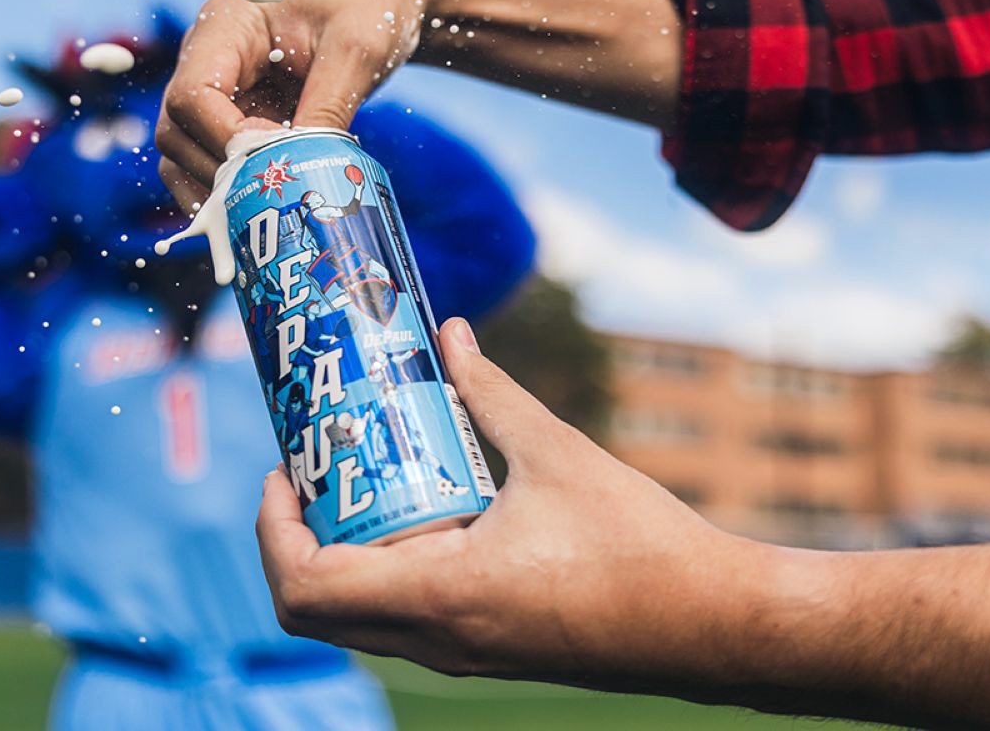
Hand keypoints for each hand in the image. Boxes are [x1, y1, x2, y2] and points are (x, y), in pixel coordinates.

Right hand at [155, 0, 437, 211]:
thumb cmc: (369, 1)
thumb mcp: (358, 49)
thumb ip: (327, 105)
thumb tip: (302, 170)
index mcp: (225, 25)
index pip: (192, 95)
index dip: (224, 140)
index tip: (275, 162)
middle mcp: (207, 57)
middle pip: (175, 131)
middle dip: (219, 171)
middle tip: (278, 194)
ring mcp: (216, 89)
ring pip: (183, 155)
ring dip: (218, 190)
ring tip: (270, 210)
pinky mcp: (234, 115)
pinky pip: (211, 162)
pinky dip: (230, 191)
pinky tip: (267, 208)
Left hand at [256, 317, 772, 694]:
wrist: (716, 627)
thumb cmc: (643, 548)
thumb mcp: (556, 455)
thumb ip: (492, 394)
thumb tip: (451, 336)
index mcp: (442, 596)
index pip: (306, 590)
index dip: (273, 530)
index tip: (286, 470)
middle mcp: (438, 639)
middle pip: (317, 611)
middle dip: (296, 538)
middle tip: (316, 469)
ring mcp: (462, 654)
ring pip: (360, 619)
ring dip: (343, 553)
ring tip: (365, 479)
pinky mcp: (488, 650)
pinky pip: (406, 619)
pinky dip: (388, 569)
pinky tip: (426, 509)